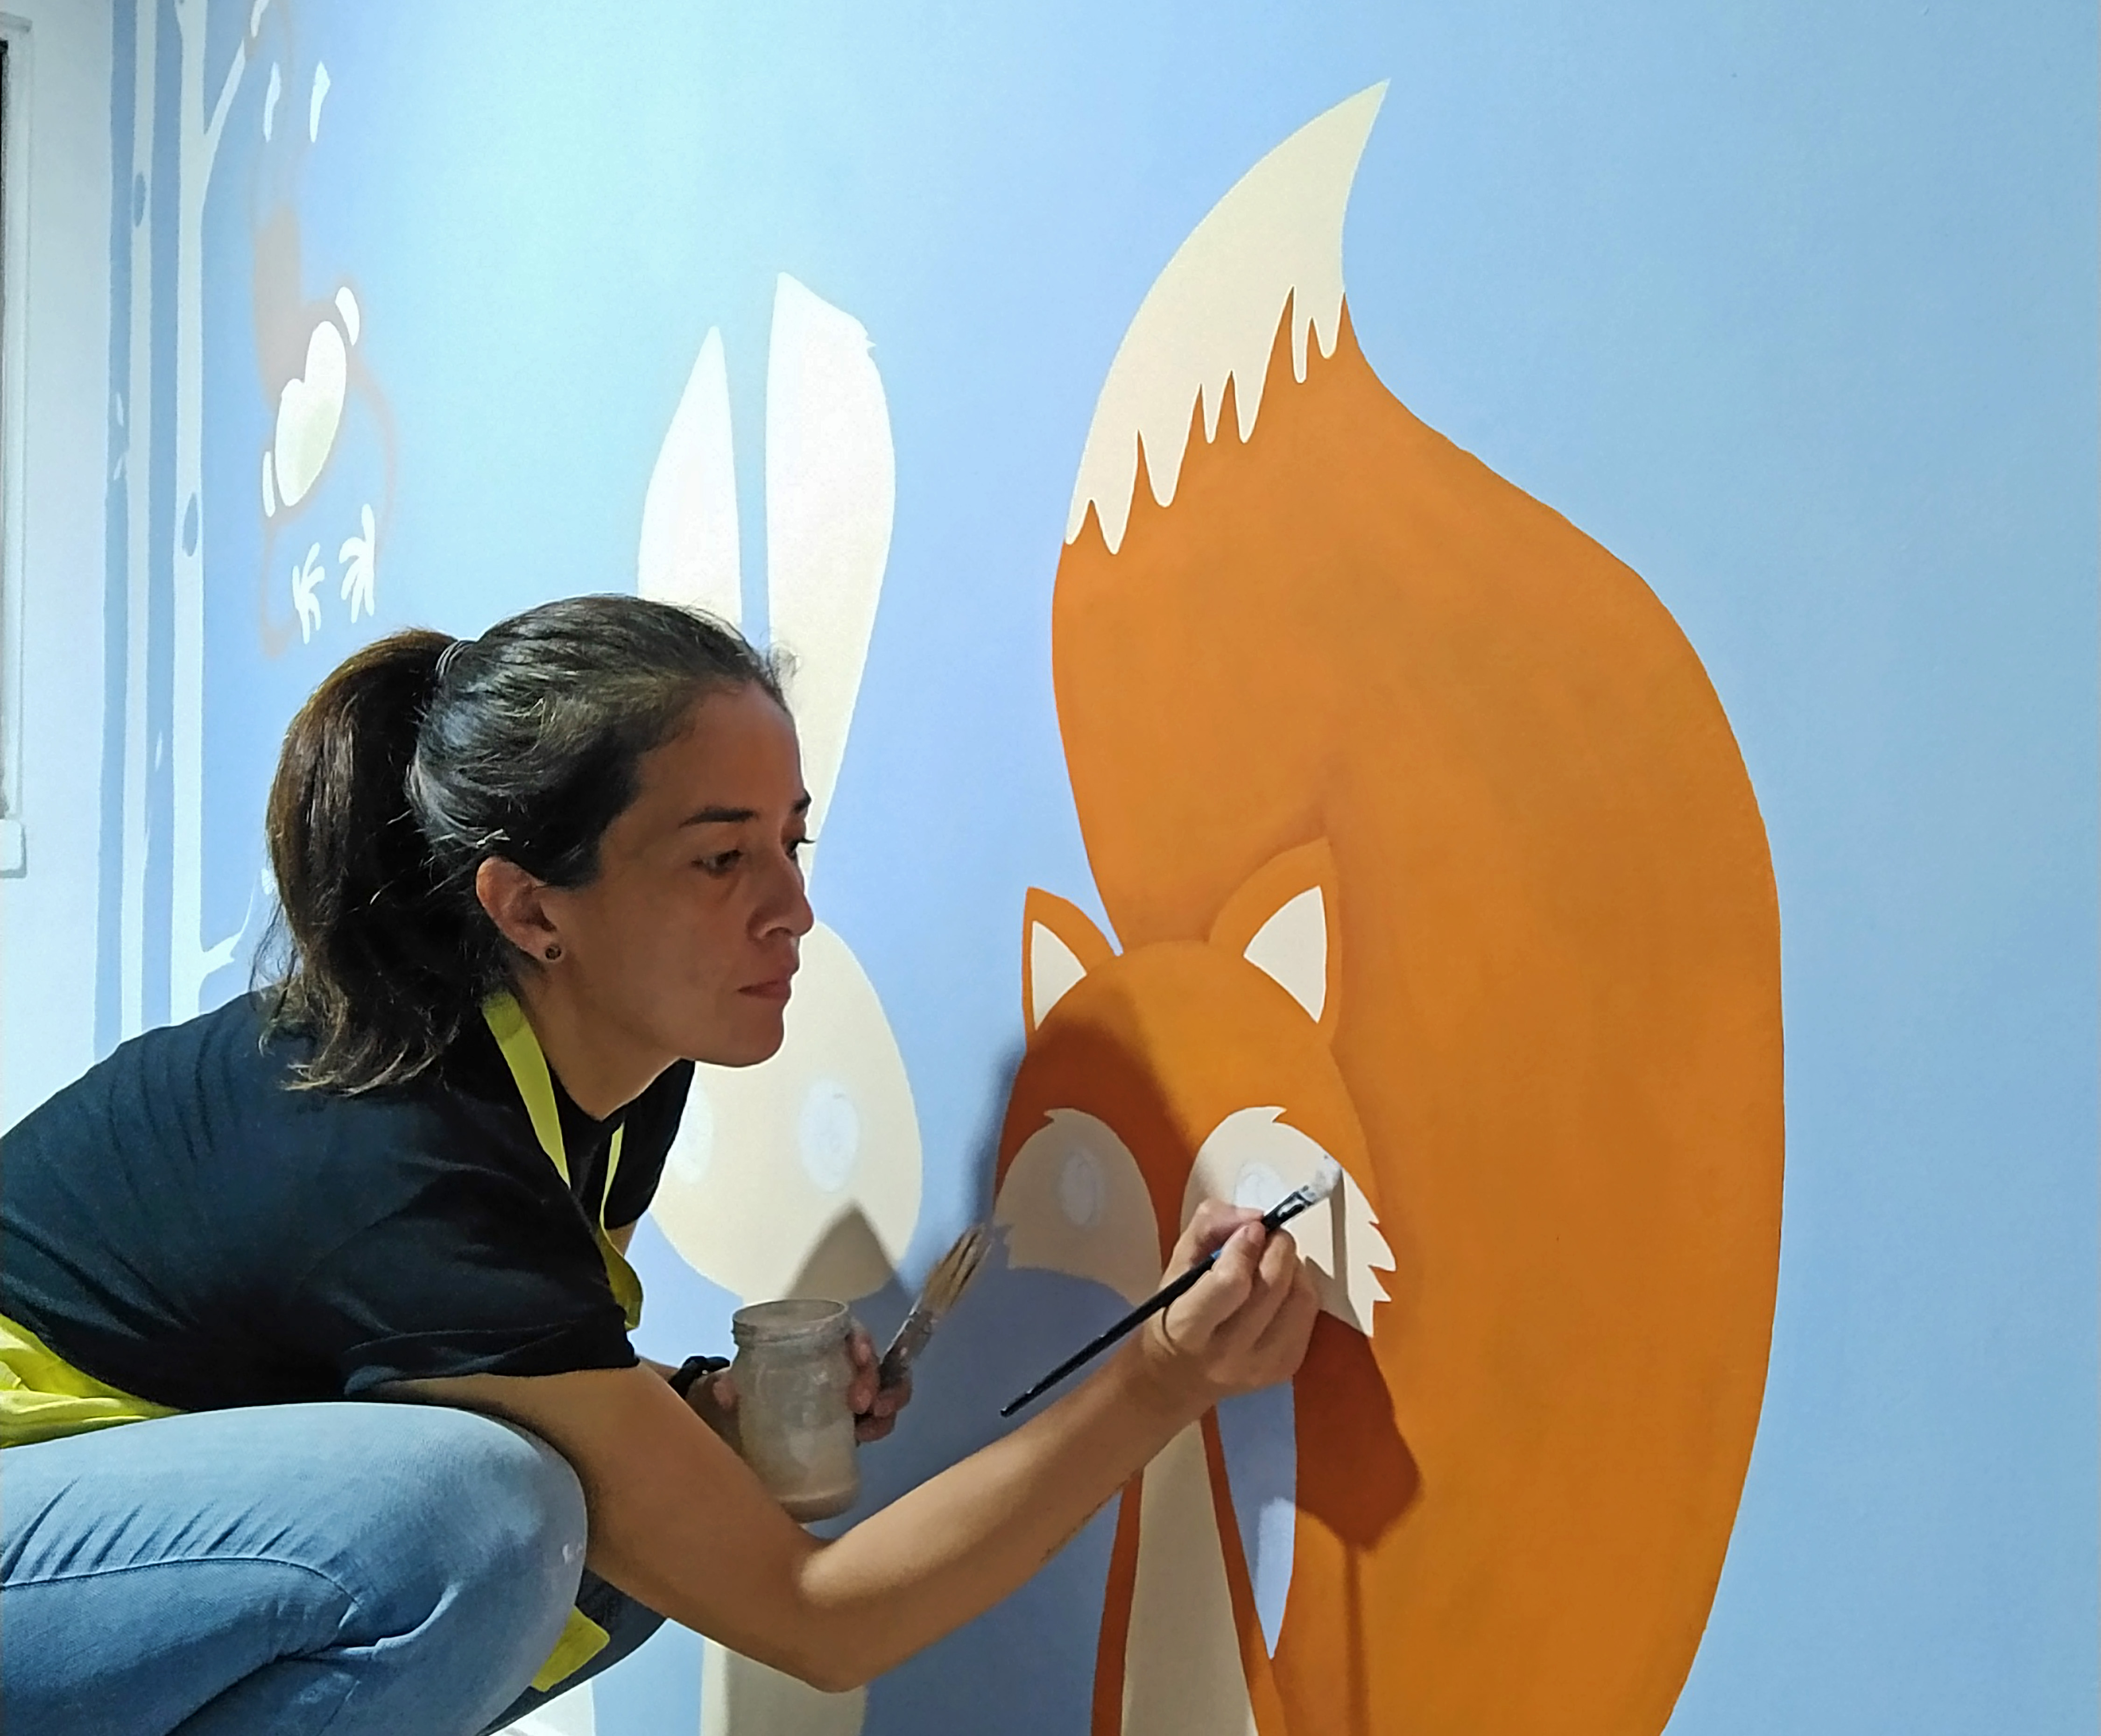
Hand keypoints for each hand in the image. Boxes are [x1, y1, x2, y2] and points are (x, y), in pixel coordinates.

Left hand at [688, 1326, 910, 1446]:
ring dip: (888, 1402)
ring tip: (872, 1425)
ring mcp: (847, 1392)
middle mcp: (839, 1363)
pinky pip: (876, 1418)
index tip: (860, 1358)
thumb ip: (730, 1383)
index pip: (849, 1331)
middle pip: (873, 1362)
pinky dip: (879, 1425)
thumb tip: (725, 1393)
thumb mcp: (736, 1380)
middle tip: (864, 1405)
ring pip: (884, 1388)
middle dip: (878, 1380)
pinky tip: (867, 1436)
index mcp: (817, 1342)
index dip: (862, 1341)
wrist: (743, 1418)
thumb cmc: (747, 1385)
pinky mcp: (850, 1420)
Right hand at [1134, 1200, 1318, 1412]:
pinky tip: (1282, 1286)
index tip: (1250, 1228)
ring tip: (1275, 1259)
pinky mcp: (1285, 1368)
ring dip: (1294, 1266)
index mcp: (1188, 1327)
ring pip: (1300, 1300)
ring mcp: (1260, 1366)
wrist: (1177, 1376)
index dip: (1246, 1247)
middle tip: (1268, 1234)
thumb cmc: (1174, 1311)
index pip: (1230, 1283)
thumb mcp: (1177, 1263)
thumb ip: (1209, 1227)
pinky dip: (1301, 1288)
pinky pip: (1309, 1314)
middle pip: (1272, 1287)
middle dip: (1277, 1246)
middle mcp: (1227, 1354)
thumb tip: (1256, 1217)